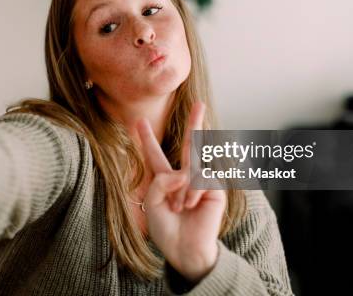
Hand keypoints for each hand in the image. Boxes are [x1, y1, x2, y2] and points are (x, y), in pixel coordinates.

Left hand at [136, 101, 225, 282]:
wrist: (184, 250)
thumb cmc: (166, 231)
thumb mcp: (151, 203)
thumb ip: (161, 180)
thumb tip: (185, 172)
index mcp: (165, 181)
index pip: (155, 156)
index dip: (146, 139)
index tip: (137, 121)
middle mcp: (185, 177)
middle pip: (188, 145)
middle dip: (194, 123)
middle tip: (199, 103)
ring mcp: (202, 182)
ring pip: (189, 168)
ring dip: (179, 190)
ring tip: (179, 208)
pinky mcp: (215, 189)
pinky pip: (198, 180)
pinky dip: (190, 194)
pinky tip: (191, 207)